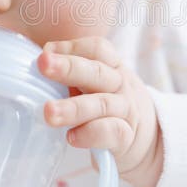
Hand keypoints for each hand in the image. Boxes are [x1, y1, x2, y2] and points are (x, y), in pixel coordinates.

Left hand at [38, 36, 163, 186]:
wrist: (148, 140)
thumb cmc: (108, 107)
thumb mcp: (96, 84)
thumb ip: (72, 75)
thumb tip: (38, 61)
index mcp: (112, 67)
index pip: (98, 48)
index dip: (73, 47)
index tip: (47, 52)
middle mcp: (120, 85)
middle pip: (97, 72)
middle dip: (69, 67)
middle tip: (43, 65)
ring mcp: (125, 111)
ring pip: (101, 104)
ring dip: (74, 107)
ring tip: (49, 112)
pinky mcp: (126, 137)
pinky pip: (110, 132)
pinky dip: (91, 134)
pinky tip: (72, 138)